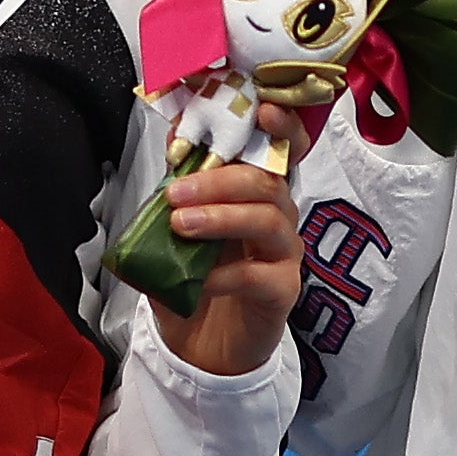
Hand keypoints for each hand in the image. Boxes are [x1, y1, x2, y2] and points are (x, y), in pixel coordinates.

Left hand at [148, 101, 306, 375]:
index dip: (281, 127)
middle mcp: (277, 216)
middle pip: (267, 182)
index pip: (281, 150)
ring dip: (222, 217)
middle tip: (176, 191)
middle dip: (220, 180)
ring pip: (268, 220)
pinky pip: (259, 276)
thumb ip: (179, 186)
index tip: (262, 109)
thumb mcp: (176, 229)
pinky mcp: (281, 292)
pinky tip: (198, 279)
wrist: (202, 346)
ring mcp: (284, 254)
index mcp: (256, 193)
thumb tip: (173, 138)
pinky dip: (225, 274)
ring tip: (181, 224)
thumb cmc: (194, 279)